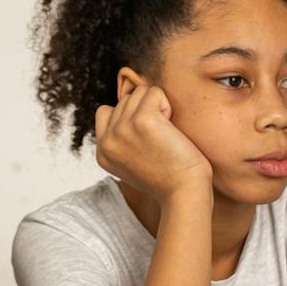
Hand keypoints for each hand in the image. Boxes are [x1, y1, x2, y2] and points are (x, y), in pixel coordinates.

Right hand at [94, 81, 211, 203]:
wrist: (184, 193)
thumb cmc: (168, 176)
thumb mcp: (132, 161)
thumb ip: (121, 139)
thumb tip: (127, 106)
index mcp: (102, 152)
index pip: (105, 112)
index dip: (128, 116)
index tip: (146, 137)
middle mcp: (107, 141)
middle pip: (124, 100)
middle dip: (145, 111)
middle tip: (159, 139)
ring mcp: (122, 129)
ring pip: (139, 93)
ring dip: (156, 106)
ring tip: (164, 133)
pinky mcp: (142, 120)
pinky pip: (154, 92)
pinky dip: (166, 105)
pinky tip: (171, 128)